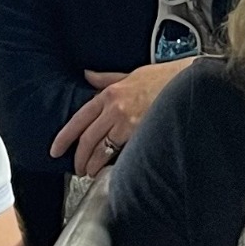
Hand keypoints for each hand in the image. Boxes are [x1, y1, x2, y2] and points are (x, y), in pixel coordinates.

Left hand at [52, 63, 190, 175]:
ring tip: (92, 172)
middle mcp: (115, 108)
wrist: (188, 82)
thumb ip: (106, 79)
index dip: (65, 137)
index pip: (79, 119)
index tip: (56, 150)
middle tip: (77, 169)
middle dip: (79, 157)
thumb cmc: (162, 77)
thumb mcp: (131, 74)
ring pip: (102, 149)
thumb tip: (87, 75)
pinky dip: (114, 162)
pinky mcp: (142, 133)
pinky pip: (122, 152)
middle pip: (88, 138)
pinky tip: (112, 168)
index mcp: (109, 94)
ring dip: (94, 164)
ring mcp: (128, 122)